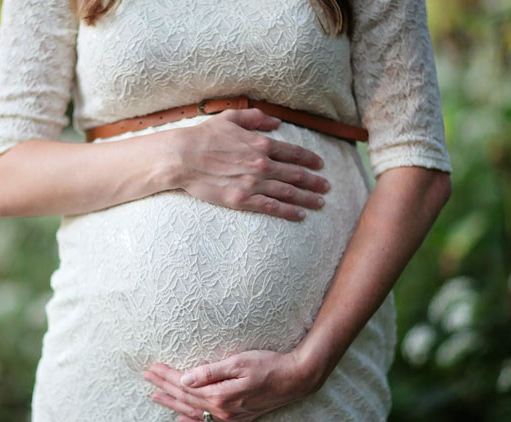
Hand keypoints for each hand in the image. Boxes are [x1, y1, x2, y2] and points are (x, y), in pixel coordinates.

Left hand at [142, 349, 320, 421]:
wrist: (294, 379)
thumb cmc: (268, 365)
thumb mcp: (238, 362)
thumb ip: (210, 372)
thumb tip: (185, 378)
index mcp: (220, 394)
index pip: (185, 384)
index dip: (167, 375)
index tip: (152, 367)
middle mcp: (222, 409)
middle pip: (186, 398)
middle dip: (164, 387)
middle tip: (147, 377)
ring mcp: (230, 416)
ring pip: (193, 411)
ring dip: (173, 403)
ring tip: (155, 396)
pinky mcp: (238, 418)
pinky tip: (182, 418)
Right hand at [171, 108, 330, 221]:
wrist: (183, 157)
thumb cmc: (203, 137)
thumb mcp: (230, 118)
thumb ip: (255, 118)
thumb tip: (276, 122)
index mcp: (260, 144)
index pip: (293, 153)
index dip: (310, 159)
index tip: (320, 165)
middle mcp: (262, 164)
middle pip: (296, 174)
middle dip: (315, 181)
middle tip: (327, 187)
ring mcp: (254, 184)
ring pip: (288, 192)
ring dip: (308, 198)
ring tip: (321, 203)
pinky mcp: (243, 200)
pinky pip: (272, 207)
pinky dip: (289, 211)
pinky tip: (300, 215)